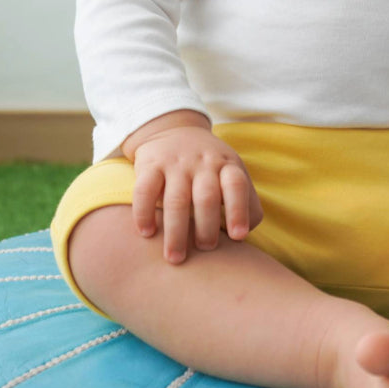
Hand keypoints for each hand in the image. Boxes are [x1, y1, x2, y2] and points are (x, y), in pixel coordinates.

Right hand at [127, 124, 263, 263]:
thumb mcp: (232, 171)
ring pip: (176, 200)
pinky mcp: (150, 165)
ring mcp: (176, 164)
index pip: (236, 186)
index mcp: (227, 165)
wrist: (173, 129)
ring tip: (175, 258)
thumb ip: (245, 199)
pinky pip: (145, 190)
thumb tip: (245, 235)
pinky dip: (144, 212)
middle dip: (206, 228)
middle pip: (207, 197)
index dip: (239, 210)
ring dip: (176, 231)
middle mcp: (203, 164)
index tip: (239, 237)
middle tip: (205, 250)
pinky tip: (146, 233)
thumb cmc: (210, 165)